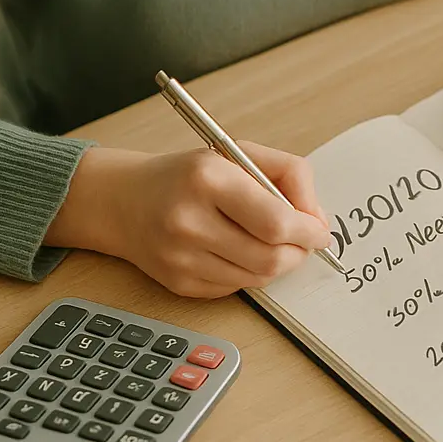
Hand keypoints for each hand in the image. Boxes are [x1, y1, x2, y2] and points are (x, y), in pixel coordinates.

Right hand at [45, 142, 331, 297]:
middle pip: (270, 257)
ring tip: (271, 242)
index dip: (308, 231)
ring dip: (277, 264)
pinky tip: (237, 251)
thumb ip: (288, 175)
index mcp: (208, 179)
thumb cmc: (188, 174)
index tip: (319, 231)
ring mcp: (180, 257)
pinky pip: (235, 289)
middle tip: (302, 241)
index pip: (275, 221)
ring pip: (257, 278)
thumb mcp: (238, 153)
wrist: (123, 200)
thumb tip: (318, 220)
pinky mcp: (177, 284)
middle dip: (298, 252)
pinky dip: (249, 273)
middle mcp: (188, 220)